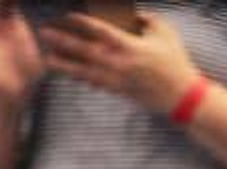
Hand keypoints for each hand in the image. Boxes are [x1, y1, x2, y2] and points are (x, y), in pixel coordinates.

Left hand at [40, 11, 198, 114]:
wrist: (182, 98)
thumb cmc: (176, 62)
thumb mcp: (165, 32)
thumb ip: (146, 18)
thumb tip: (131, 11)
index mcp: (130, 47)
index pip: (99, 31)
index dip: (81, 22)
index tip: (66, 15)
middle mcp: (120, 64)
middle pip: (85, 51)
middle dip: (64, 42)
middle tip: (44, 34)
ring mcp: (118, 80)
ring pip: (86, 71)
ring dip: (65, 64)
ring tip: (47, 59)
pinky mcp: (120, 92)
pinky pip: (96, 84)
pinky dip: (80, 78)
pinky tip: (68, 73)